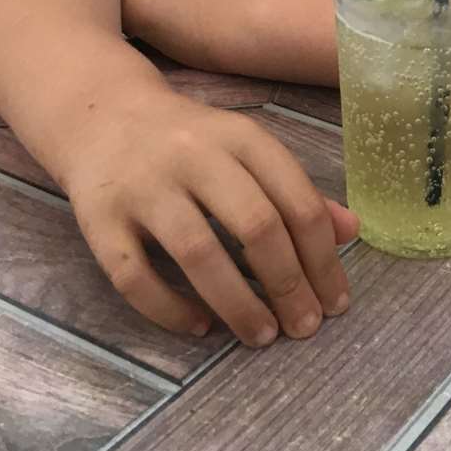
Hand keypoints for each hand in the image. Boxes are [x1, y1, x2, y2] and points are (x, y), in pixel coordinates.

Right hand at [61, 84, 357, 345]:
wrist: (100, 114)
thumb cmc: (189, 141)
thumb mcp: (247, 149)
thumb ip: (296, 188)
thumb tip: (352, 232)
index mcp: (240, 136)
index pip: (296, 200)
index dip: (323, 258)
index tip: (337, 303)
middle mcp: (193, 156)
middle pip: (255, 224)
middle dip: (288, 284)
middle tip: (305, 328)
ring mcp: (143, 187)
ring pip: (197, 252)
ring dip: (237, 303)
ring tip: (262, 336)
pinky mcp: (99, 219)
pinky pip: (134, 276)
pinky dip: (169, 309)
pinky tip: (200, 327)